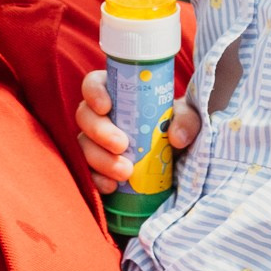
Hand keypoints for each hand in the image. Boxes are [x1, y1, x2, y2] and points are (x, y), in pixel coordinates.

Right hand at [74, 68, 198, 194]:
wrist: (176, 159)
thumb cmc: (175, 127)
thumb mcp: (185, 118)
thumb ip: (186, 120)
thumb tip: (176, 138)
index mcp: (117, 94)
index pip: (94, 84)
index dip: (94, 93)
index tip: (105, 107)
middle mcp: (101, 116)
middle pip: (84, 116)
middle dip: (99, 131)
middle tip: (121, 145)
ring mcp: (95, 143)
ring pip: (84, 146)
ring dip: (101, 160)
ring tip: (125, 173)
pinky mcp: (96, 167)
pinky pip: (88, 173)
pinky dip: (97, 180)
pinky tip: (111, 186)